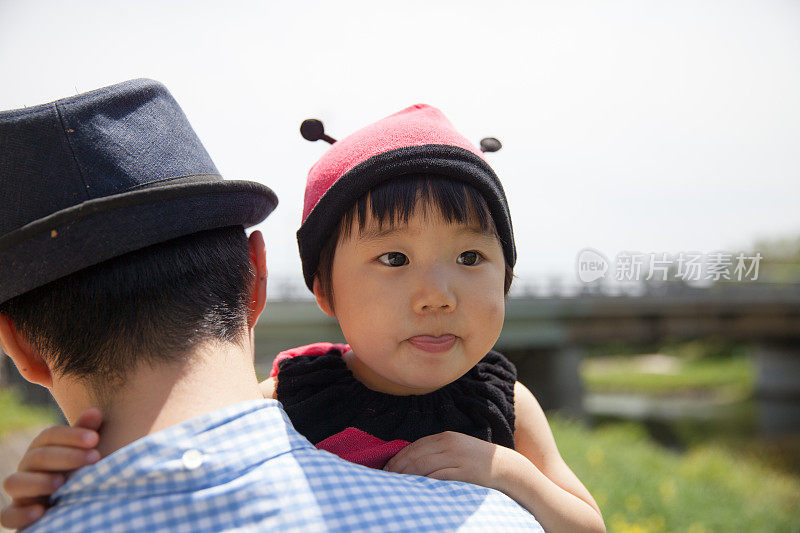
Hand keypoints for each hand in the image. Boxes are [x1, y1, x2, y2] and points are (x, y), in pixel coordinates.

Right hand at [1, 408, 101, 529]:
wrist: (66, 501)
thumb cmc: (77, 470)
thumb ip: (87, 433)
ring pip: (14, 483)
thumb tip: (95, 412)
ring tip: (62, 483)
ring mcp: (20, 491)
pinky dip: (21, 514)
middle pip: (37, 457)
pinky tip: (40, 511)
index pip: (50, 436)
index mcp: (43, 448)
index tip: (95, 439)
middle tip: (95, 458)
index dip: (72, 435)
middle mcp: (27, 468)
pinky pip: (8, 516)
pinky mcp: (16, 514)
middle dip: (66, 457)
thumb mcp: (83, 451)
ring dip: (38, 482)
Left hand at [383, 431, 520, 490]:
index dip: (399, 457)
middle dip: (399, 467)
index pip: (415, 446)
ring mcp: (457, 458)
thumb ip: (438, 450)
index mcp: (446, 437)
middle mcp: (450, 445)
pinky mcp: (464, 472)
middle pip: (417, 455)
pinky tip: (415, 488)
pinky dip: (424, 482)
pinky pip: (439, 477)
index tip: (387, 468)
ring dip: (407, 476)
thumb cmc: (477, 460)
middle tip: (386, 478)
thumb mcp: (457, 448)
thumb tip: (414, 460)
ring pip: (424, 466)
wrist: (505, 467)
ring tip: (396, 484)